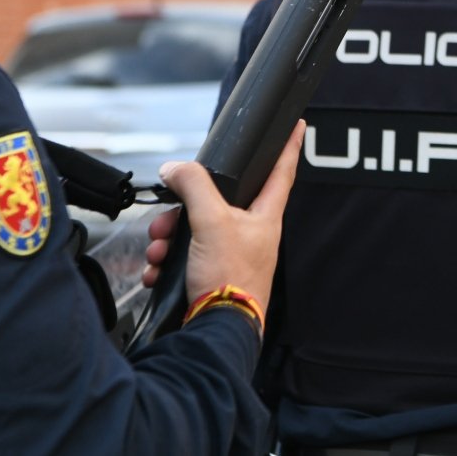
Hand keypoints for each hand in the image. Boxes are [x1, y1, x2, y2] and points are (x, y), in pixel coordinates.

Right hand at [143, 120, 304, 308]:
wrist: (217, 330)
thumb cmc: (230, 279)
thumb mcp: (212, 221)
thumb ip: (195, 187)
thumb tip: (176, 168)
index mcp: (264, 215)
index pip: (281, 170)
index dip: (288, 146)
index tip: (297, 125)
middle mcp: (250, 232)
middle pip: (215, 202)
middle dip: (183, 209)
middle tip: (167, 221)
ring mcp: (231, 253)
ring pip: (194, 229)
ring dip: (169, 238)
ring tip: (160, 252)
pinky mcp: (212, 274)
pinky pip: (185, 256)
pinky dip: (167, 261)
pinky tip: (159, 271)